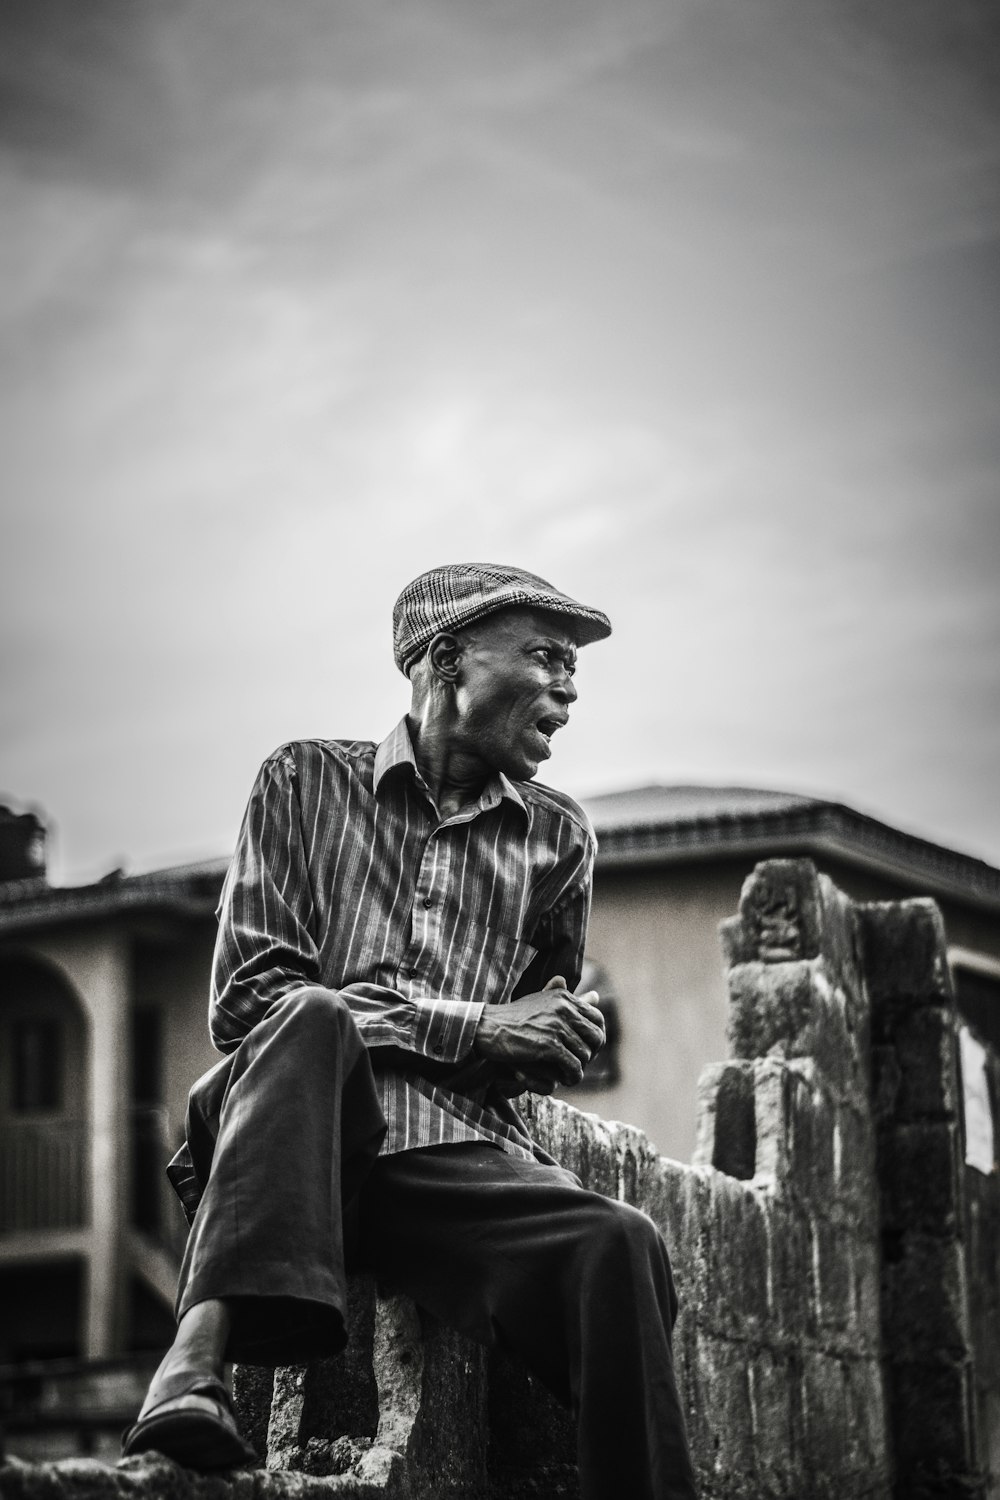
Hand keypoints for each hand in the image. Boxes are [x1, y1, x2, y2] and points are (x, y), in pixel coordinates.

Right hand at [474, 975, 604, 1093]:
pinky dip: (572, 1076)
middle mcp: (564, 1009)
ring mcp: (557, 1027)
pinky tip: (565, 1080)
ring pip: (586, 1055)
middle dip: (591, 1054)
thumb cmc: (514, 1017)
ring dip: (580, 1069)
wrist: (489, 1028)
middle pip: (596, 1037)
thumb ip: (569, 1000)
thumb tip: (597, 995)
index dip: (596, 1037)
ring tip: (570, 1075)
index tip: (587, 1049)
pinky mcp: (549, 1045)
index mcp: (565, 997)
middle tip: (579, 1064)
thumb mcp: (543, 1001)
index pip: (598, 1018)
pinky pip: (573, 1066)